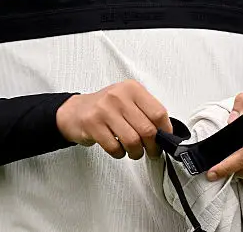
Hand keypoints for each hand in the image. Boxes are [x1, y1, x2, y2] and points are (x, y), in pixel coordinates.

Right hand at [55, 80, 172, 160]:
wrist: (76, 111)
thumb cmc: (106, 107)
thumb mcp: (128, 100)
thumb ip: (146, 111)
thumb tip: (165, 132)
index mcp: (132, 89)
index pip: (158, 112)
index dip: (165, 130)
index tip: (165, 139)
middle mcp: (119, 96)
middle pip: (147, 129)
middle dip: (152, 146)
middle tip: (152, 151)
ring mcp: (105, 110)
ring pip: (132, 140)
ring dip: (136, 152)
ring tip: (134, 151)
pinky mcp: (93, 125)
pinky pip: (114, 147)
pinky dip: (120, 153)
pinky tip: (118, 149)